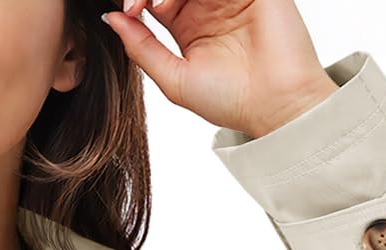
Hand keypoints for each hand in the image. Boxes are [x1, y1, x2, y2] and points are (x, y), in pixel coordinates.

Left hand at [101, 0, 338, 138]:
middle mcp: (208, 3)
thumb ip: (141, 48)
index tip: (127, 10)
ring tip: (161, 5)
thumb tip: (111, 20)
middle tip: (137, 4)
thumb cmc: (229, 100)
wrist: (275, 104)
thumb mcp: (174, 79)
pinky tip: (180, 1)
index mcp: (188, 23)